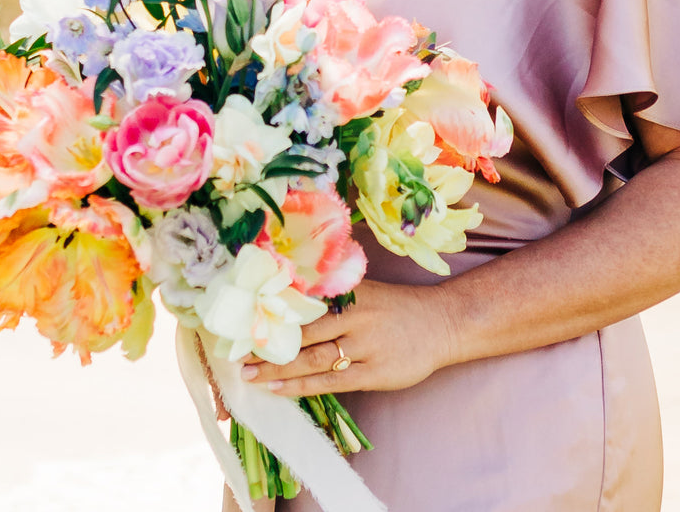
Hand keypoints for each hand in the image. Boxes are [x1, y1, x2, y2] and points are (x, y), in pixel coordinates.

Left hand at [239, 279, 455, 398]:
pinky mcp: (375, 373)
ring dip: (278, 368)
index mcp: (351, 292)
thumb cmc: (397, 308)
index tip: (243, 319)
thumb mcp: (366, 290)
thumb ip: (333, 293)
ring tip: (250, 374)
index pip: (303, 302)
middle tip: (237, 352)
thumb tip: (289, 294)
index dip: (272, 312)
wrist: (442, 323)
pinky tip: (280, 389)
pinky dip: (302, 386)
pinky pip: (331, 382)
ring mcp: (366, 346)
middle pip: (303, 332)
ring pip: (313, 359)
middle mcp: (356, 316)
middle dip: (268, 343)